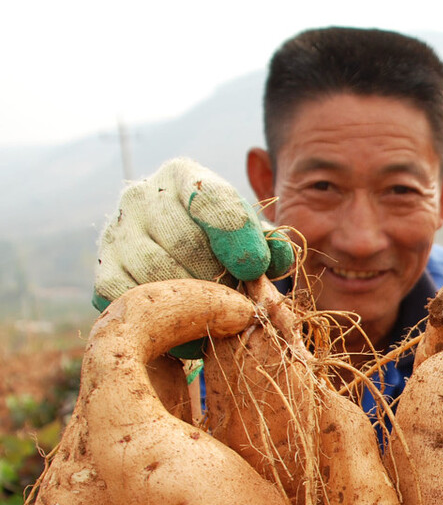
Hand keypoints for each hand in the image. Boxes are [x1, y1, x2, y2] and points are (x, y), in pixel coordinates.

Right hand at [93, 158, 293, 311]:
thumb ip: (271, 245)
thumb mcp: (252, 236)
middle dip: (220, 277)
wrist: (175, 256)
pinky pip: (129, 298)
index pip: (210, 199)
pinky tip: (190, 328)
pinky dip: (166, 319)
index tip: (254, 268)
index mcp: (184, 177)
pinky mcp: (103, 270)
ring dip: (194, 301)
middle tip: (241, 301)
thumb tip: (276, 260)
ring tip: (220, 315)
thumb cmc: (223, 245)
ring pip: (156, 273)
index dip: (237, 236)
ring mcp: (116, 233)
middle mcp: (141, 197)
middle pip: (184, 242)